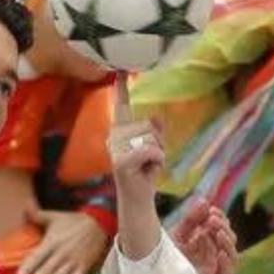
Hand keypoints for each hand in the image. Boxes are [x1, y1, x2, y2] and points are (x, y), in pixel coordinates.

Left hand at [18, 209, 109, 273]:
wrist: (98, 224)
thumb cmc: (73, 222)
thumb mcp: (55, 217)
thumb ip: (38, 215)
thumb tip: (24, 208)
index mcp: (52, 242)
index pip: (37, 256)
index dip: (29, 266)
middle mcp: (61, 253)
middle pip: (47, 268)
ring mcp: (72, 261)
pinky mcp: (82, 267)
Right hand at [110, 74, 165, 259]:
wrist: (138, 202)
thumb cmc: (145, 176)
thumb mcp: (154, 151)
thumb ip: (156, 133)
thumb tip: (157, 115)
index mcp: (121, 134)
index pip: (121, 108)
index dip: (121, 91)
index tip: (120, 72)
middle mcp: (114, 139)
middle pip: (148, 126)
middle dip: (158, 143)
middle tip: (150, 162)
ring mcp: (115, 151)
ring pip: (151, 139)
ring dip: (158, 154)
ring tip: (148, 167)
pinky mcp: (121, 162)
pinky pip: (150, 151)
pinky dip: (157, 161)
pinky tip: (149, 172)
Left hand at [170, 199, 238, 273]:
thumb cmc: (165, 258)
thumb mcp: (178, 235)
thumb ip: (191, 219)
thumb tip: (205, 201)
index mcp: (207, 242)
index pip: (222, 227)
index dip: (220, 218)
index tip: (211, 210)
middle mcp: (213, 255)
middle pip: (229, 239)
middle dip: (223, 227)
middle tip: (211, 219)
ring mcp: (214, 269)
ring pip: (232, 255)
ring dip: (227, 241)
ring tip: (216, 231)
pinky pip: (227, 273)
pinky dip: (227, 262)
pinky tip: (219, 252)